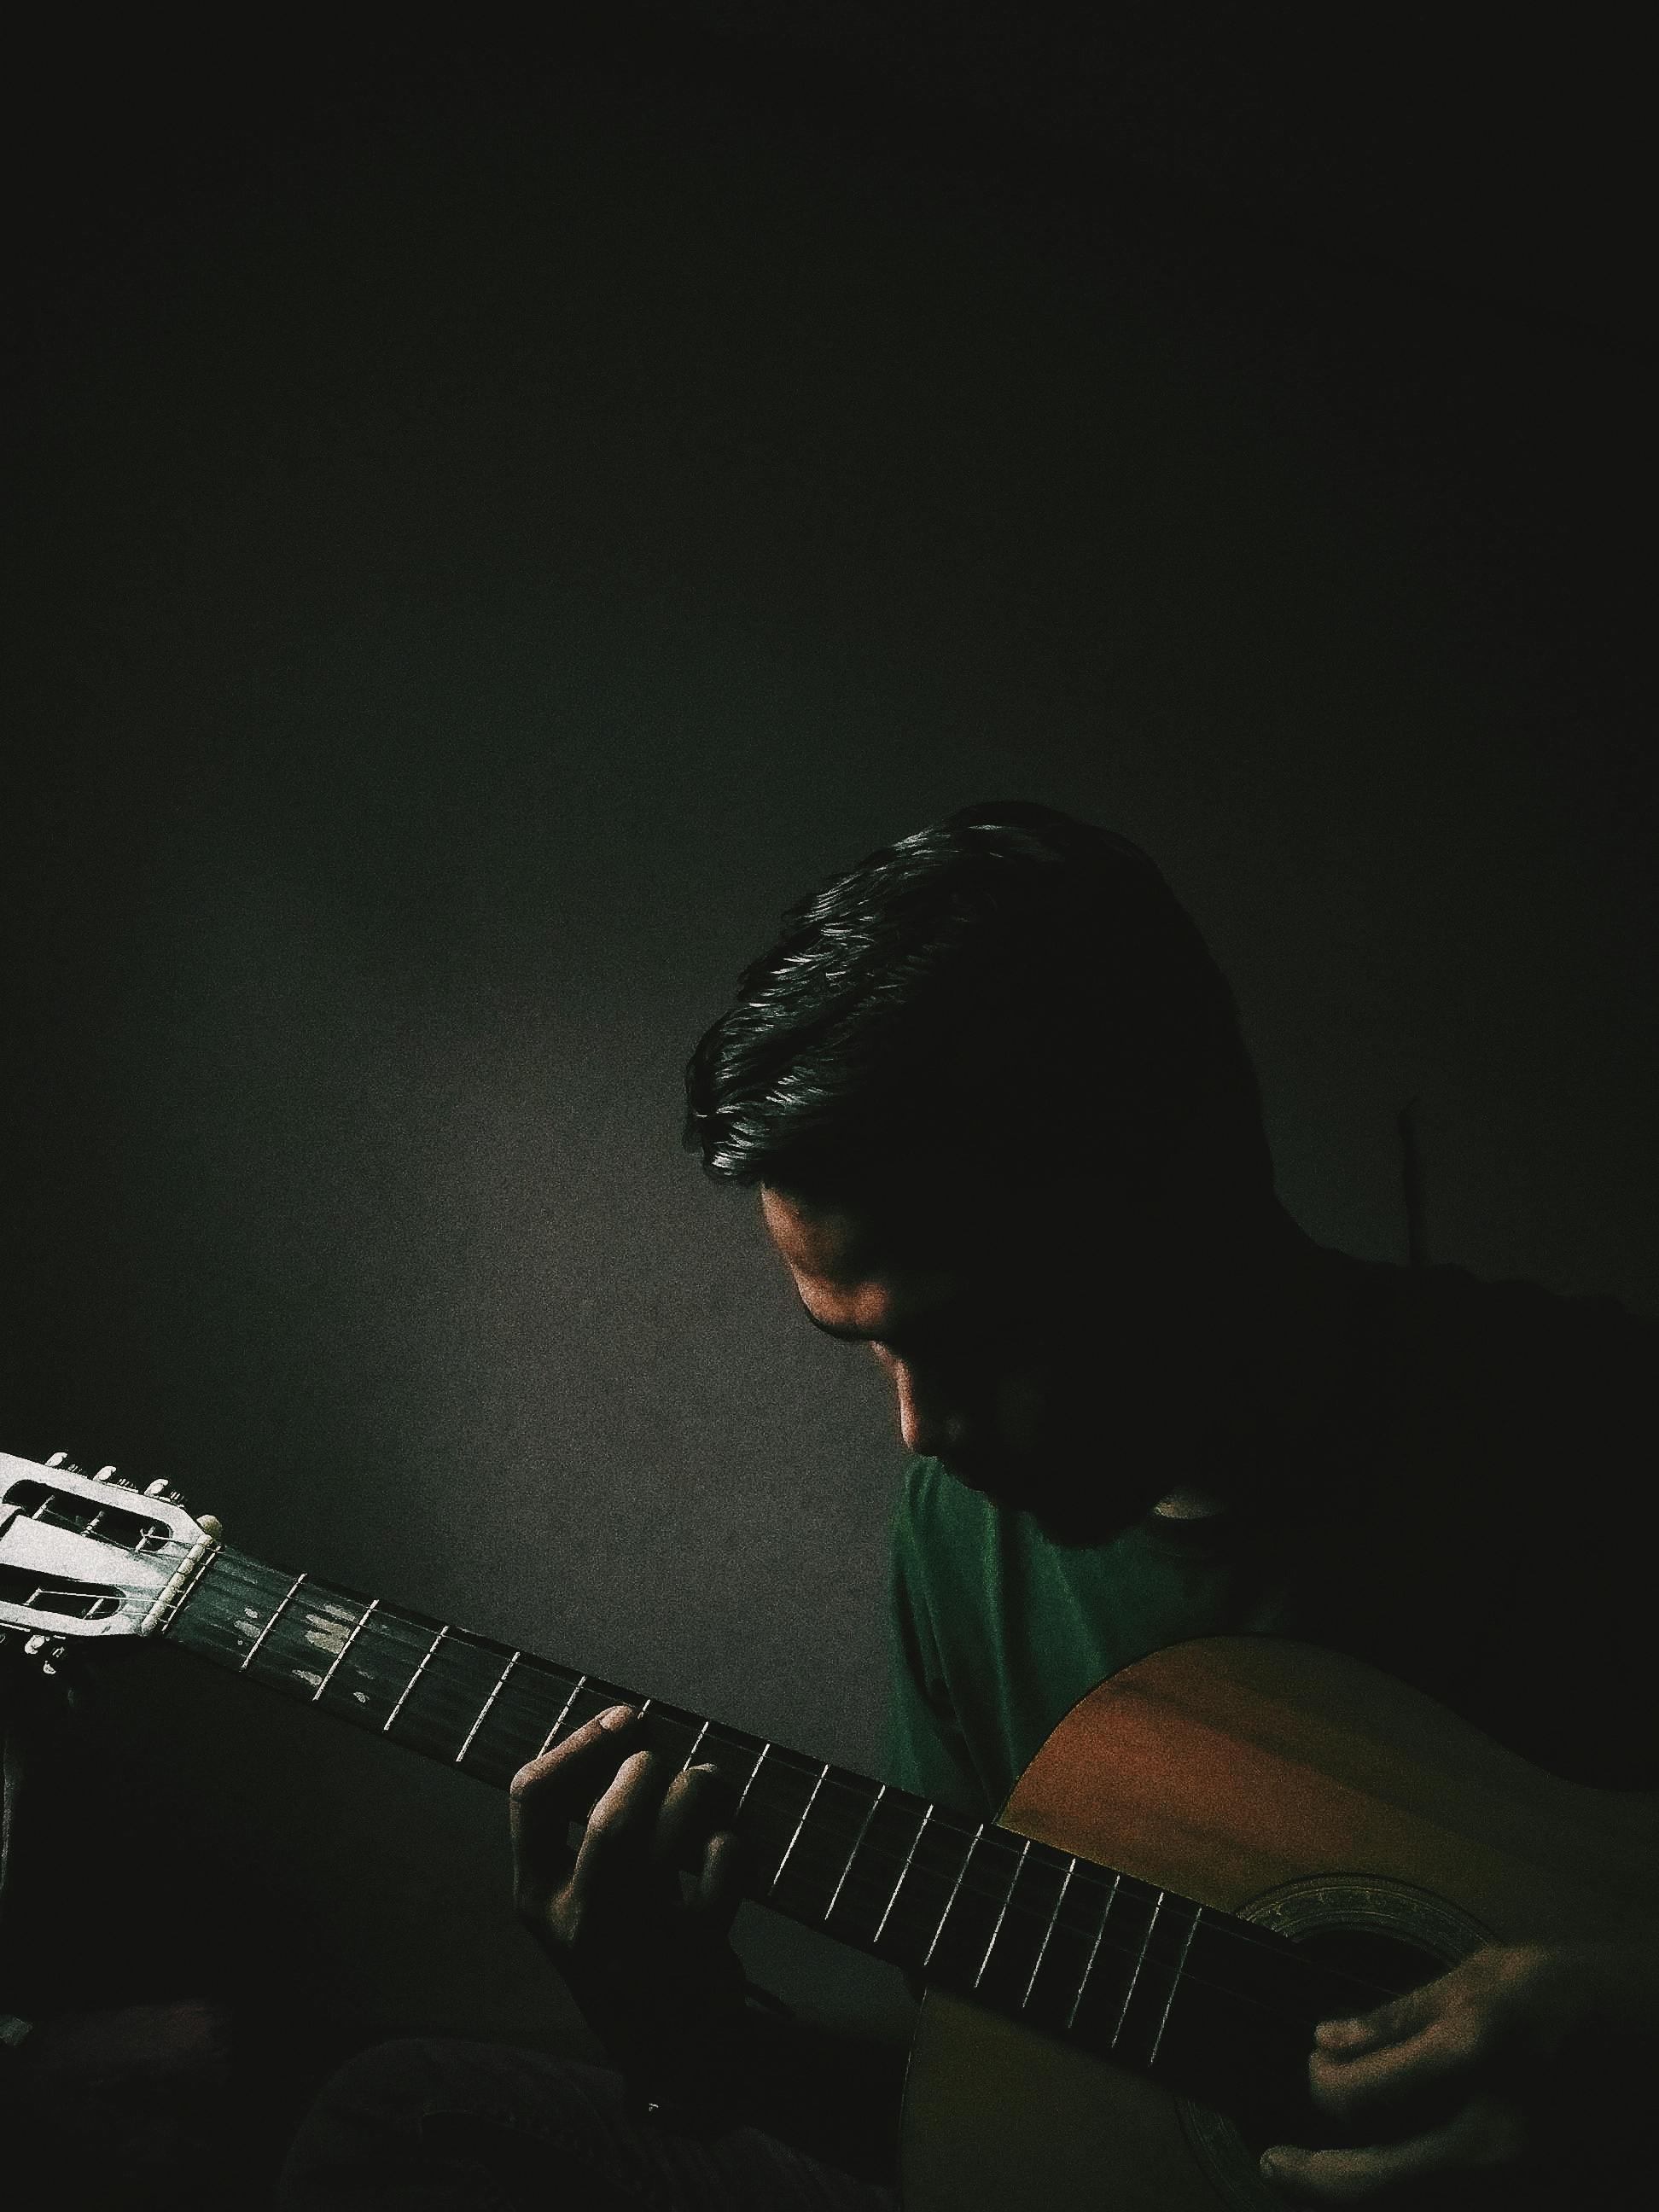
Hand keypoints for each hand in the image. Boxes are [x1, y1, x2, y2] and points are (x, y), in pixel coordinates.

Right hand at [510, 1704, 746, 2099]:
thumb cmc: (631, 1942)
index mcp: (536, 1897)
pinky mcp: (696, 1955)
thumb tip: (639, 1729)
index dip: (580, 1742)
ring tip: (710, 1784)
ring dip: (700, 1788)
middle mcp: (577, 1925)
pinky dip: (733, 1838)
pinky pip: (724, 1863)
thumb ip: (594, 1821)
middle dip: (650, 1770)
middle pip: (611, 1819)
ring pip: (670, 1834)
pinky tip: (728, 1841)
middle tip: (668, 1762)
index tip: (625, 1717)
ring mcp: (637, 1946)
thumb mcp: (584, 1893)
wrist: (677, 2054)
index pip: (530, 1796)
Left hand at [1262, 1938, 1658, 2200]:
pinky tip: (1374, 2170)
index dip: (1321, 2083)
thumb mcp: (1482, 1973)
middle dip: (1314, 2177)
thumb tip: (1330, 2038)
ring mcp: (1516, 2171)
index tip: (1313, 2063)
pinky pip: (1447, 2200)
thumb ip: (1400, 2015)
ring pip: (1411, 2202)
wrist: (1655, 2034)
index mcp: (1474, 2051)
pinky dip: (1402, 2191)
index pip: (1360, 2093)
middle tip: (1273, 2162)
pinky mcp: (1529, 2187)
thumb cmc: (1569, 1989)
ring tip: (1306, 2175)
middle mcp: (1493, 2127)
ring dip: (1352, 2191)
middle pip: (1380, 2179)